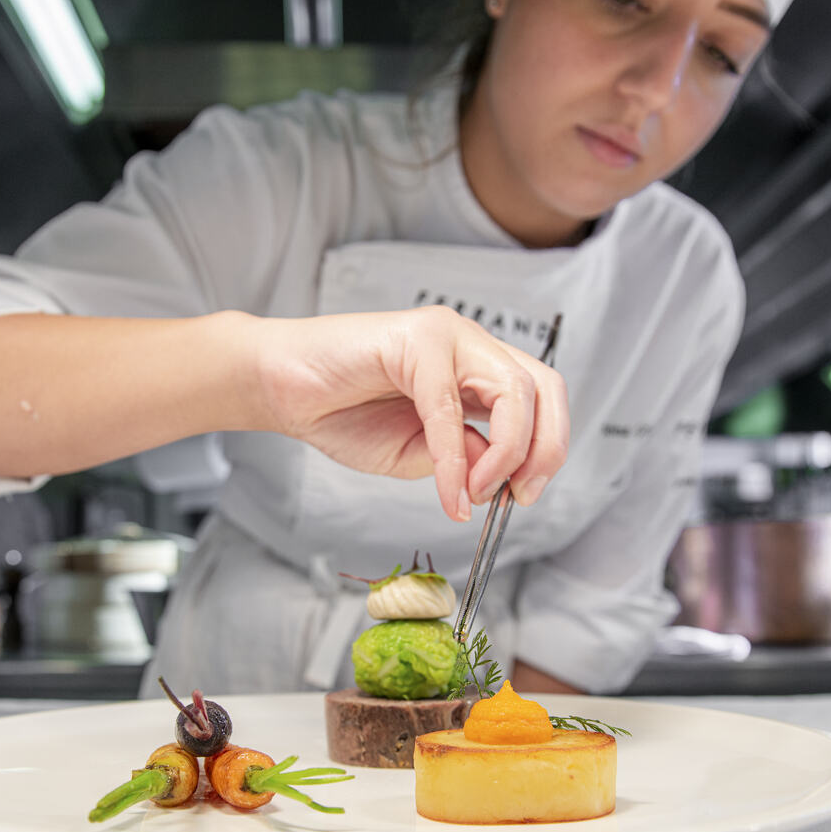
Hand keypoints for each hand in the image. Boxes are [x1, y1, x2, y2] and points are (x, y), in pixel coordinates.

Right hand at [253, 306, 569, 521]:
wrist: (283, 390)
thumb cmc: (342, 414)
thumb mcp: (417, 455)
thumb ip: (462, 459)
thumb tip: (497, 475)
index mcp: (476, 369)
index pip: (541, 399)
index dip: (547, 449)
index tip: (523, 496)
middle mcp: (470, 345)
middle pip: (544, 387)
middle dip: (544, 449)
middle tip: (519, 496)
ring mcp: (446, 335)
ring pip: (513, 389)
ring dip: (507, 454)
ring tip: (474, 494)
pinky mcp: (415, 340)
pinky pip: (450, 406)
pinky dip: (453, 460)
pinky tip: (448, 494)